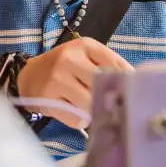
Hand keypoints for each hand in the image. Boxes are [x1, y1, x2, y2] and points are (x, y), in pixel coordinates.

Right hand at [16, 38, 132, 129]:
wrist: (30, 75)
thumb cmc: (66, 67)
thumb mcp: (86, 57)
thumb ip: (109, 66)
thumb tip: (135, 85)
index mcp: (84, 45)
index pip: (113, 63)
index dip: (125, 81)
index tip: (132, 93)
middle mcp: (69, 59)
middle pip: (102, 85)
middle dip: (109, 98)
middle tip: (113, 106)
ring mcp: (57, 79)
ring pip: (89, 104)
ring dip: (94, 111)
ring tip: (90, 108)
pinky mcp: (48, 99)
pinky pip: (75, 119)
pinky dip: (80, 121)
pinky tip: (74, 112)